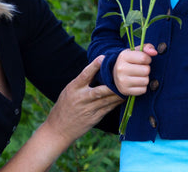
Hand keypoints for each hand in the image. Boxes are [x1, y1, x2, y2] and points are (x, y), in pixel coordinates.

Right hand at [0, 56, 121, 171]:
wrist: (59, 129)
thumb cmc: (65, 105)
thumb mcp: (69, 90)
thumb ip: (81, 82)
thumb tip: (96, 69)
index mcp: (73, 88)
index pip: (84, 75)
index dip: (93, 66)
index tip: (102, 58)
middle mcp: (81, 98)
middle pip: (99, 90)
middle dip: (112, 84)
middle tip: (123, 75)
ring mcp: (88, 109)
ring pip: (107, 100)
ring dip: (118, 93)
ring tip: (129, 85)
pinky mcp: (94, 118)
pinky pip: (108, 108)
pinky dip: (116, 102)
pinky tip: (124, 97)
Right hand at [113, 44, 156, 95]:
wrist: (115, 74)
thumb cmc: (129, 61)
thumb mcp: (135, 51)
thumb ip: (147, 48)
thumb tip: (154, 52)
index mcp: (123, 56)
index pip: (144, 58)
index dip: (148, 59)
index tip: (144, 60)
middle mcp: (121, 68)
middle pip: (146, 70)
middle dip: (146, 69)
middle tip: (140, 68)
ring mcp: (122, 81)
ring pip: (145, 81)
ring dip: (145, 78)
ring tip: (138, 75)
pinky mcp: (125, 91)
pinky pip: (143, 90)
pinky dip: (142, 87)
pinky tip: (136, 83)